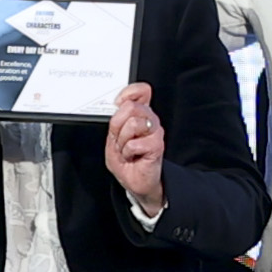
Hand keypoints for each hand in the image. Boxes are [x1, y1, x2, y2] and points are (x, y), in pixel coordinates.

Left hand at [100, 80, 166, 221]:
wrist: (134, 181)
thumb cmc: (125, 159)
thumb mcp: (113, 136)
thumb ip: (117, 118)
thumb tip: (122, 103)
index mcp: (139, 114)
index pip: (140, 91)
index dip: (128, 93)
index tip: (119, 104)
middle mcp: (149, 119)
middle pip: (132, 106)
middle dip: (118, 126)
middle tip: (121, 139)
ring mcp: (155, 132)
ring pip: (132, 124)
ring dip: (122, 142)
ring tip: (127, 149)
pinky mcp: (157, 145)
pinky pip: (134, 143)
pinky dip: (128, 152)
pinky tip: (133, 156)